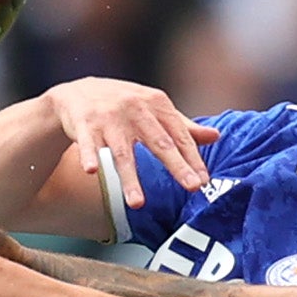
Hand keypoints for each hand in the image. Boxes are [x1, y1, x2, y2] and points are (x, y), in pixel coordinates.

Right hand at [42, 79, 220, 209]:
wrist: (79, 92)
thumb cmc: (125, 105)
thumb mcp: (154, 109)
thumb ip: (183, 126)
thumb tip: (216, 136)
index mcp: (156, 104)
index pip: (179, 135)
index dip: (193, 158)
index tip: (204, 182)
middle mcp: (135, 109)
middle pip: (158, 143)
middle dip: (176, 165)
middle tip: (192, 187)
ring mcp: (109, 118)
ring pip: (122, 153)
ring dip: (130, 178)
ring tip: (137, 204)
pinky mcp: (84, 125)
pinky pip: (88, 145)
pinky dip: (89, 157)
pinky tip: (91, 171)